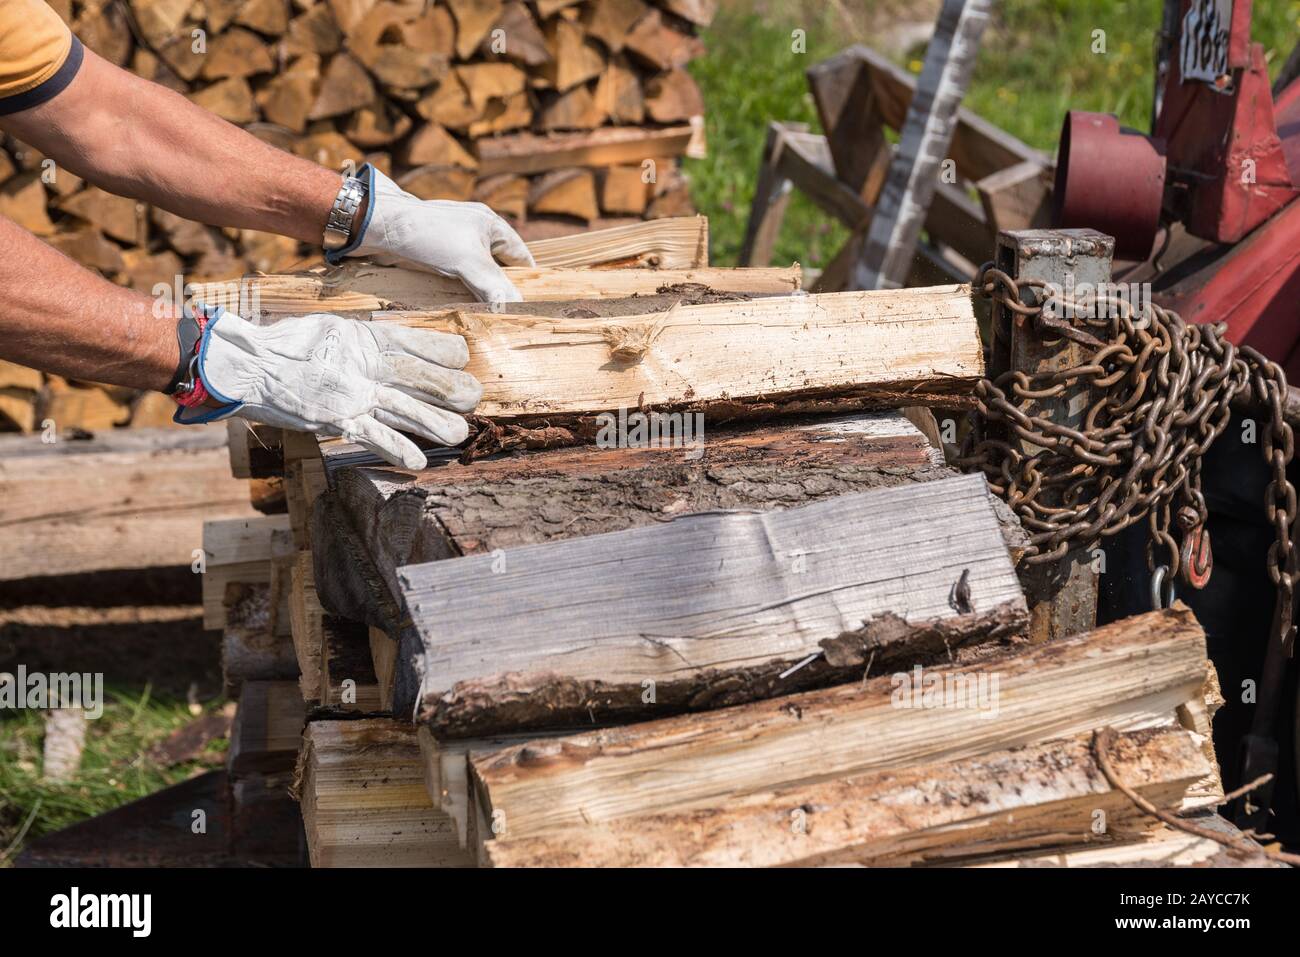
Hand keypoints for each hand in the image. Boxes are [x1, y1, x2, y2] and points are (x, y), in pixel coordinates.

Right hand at [197, 310, 480, 469]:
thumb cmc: (289, 347)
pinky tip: (419, 462)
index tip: (462, 358)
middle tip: (475, 397)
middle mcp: (365, 363)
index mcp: (366, 337)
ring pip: (406, 408)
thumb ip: (366, 340)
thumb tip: (396, 346)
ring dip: (436, 423)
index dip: (446, 352)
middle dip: (452, 389)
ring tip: (460, 434)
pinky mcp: (338, 419)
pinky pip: (375, 436)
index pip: (418, 341)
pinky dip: (399, 449)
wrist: (248, 366)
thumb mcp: (333, 330)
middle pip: (421, 376)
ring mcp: (353, 393)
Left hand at [340, 165, 533, 303]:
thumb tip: (517, 310)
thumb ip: (495, 287)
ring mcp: (454, 242)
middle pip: (498, 267)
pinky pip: (455, 276)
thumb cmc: (428, 235)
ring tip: (486, 317)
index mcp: (491, 225)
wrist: (378, 226)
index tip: (531, 306)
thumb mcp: (469, 263)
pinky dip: (459, 291)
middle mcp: (475, 232)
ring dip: (478, 293)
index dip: (528, 280)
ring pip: (476, 274)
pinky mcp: (434, 253)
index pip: (521, 257)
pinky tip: (460, 307)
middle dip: (501, 290)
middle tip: (508, 317)